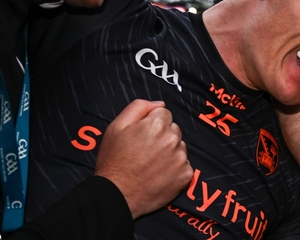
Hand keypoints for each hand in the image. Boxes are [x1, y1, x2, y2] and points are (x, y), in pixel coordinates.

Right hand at [94, 99, 191, 218]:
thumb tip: (160, 104)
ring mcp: (181, 158)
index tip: (142, 136)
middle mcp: (173, 139)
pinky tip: (159, 175)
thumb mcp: (116, 126)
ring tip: (151, 164)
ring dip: (170, 152)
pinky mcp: (186, 175)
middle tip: (145, 151)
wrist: (115, 195)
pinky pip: (184, 165)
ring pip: (179, 147)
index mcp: (157, 124)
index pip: (164, 114)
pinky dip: (175, 169)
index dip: (151, 124)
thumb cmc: (113, 161)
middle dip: (162, 136)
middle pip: (173, 129)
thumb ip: (139, 107)